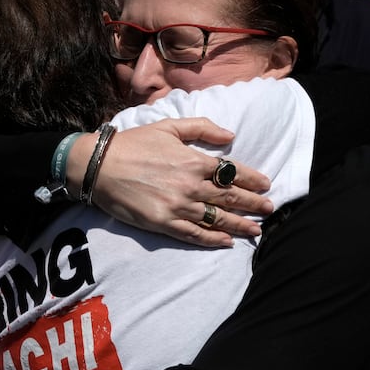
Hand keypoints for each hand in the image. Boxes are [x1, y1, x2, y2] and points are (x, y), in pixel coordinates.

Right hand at [84, 118, 272, 248]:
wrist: (100, 166)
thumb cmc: (134, 143)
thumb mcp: (169, 126)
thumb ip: (202, 128)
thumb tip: (229, 135)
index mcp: (194, 160)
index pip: (232, 172)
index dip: (252, 179)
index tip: (266, 185)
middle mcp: (191, 185)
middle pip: (230, 197)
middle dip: (253, 203)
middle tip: (270, 209)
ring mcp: (178, 207)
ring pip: (217, 218)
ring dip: (239, 225)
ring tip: (256, 229)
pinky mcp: (164, 223)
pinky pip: (194, 234)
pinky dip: (213, 239)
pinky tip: (226, 242)